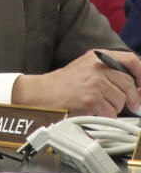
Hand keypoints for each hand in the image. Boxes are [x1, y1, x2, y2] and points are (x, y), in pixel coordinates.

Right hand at [12, 49, 140, 116]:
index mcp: (97, 56)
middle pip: (128, 84)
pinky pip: (110, 111)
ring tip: (100, 106)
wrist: (40, 92)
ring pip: (120, 100)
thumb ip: (108, 72)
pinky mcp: (91, 97)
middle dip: (131, 98)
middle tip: (131, 106)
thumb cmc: (61, 84)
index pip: (131, 60)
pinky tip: (94, 112)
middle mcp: (98, 66)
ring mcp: (94, 81)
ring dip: (114, 108)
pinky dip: (105, 116)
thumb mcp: (86, 68)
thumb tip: (134, 87)